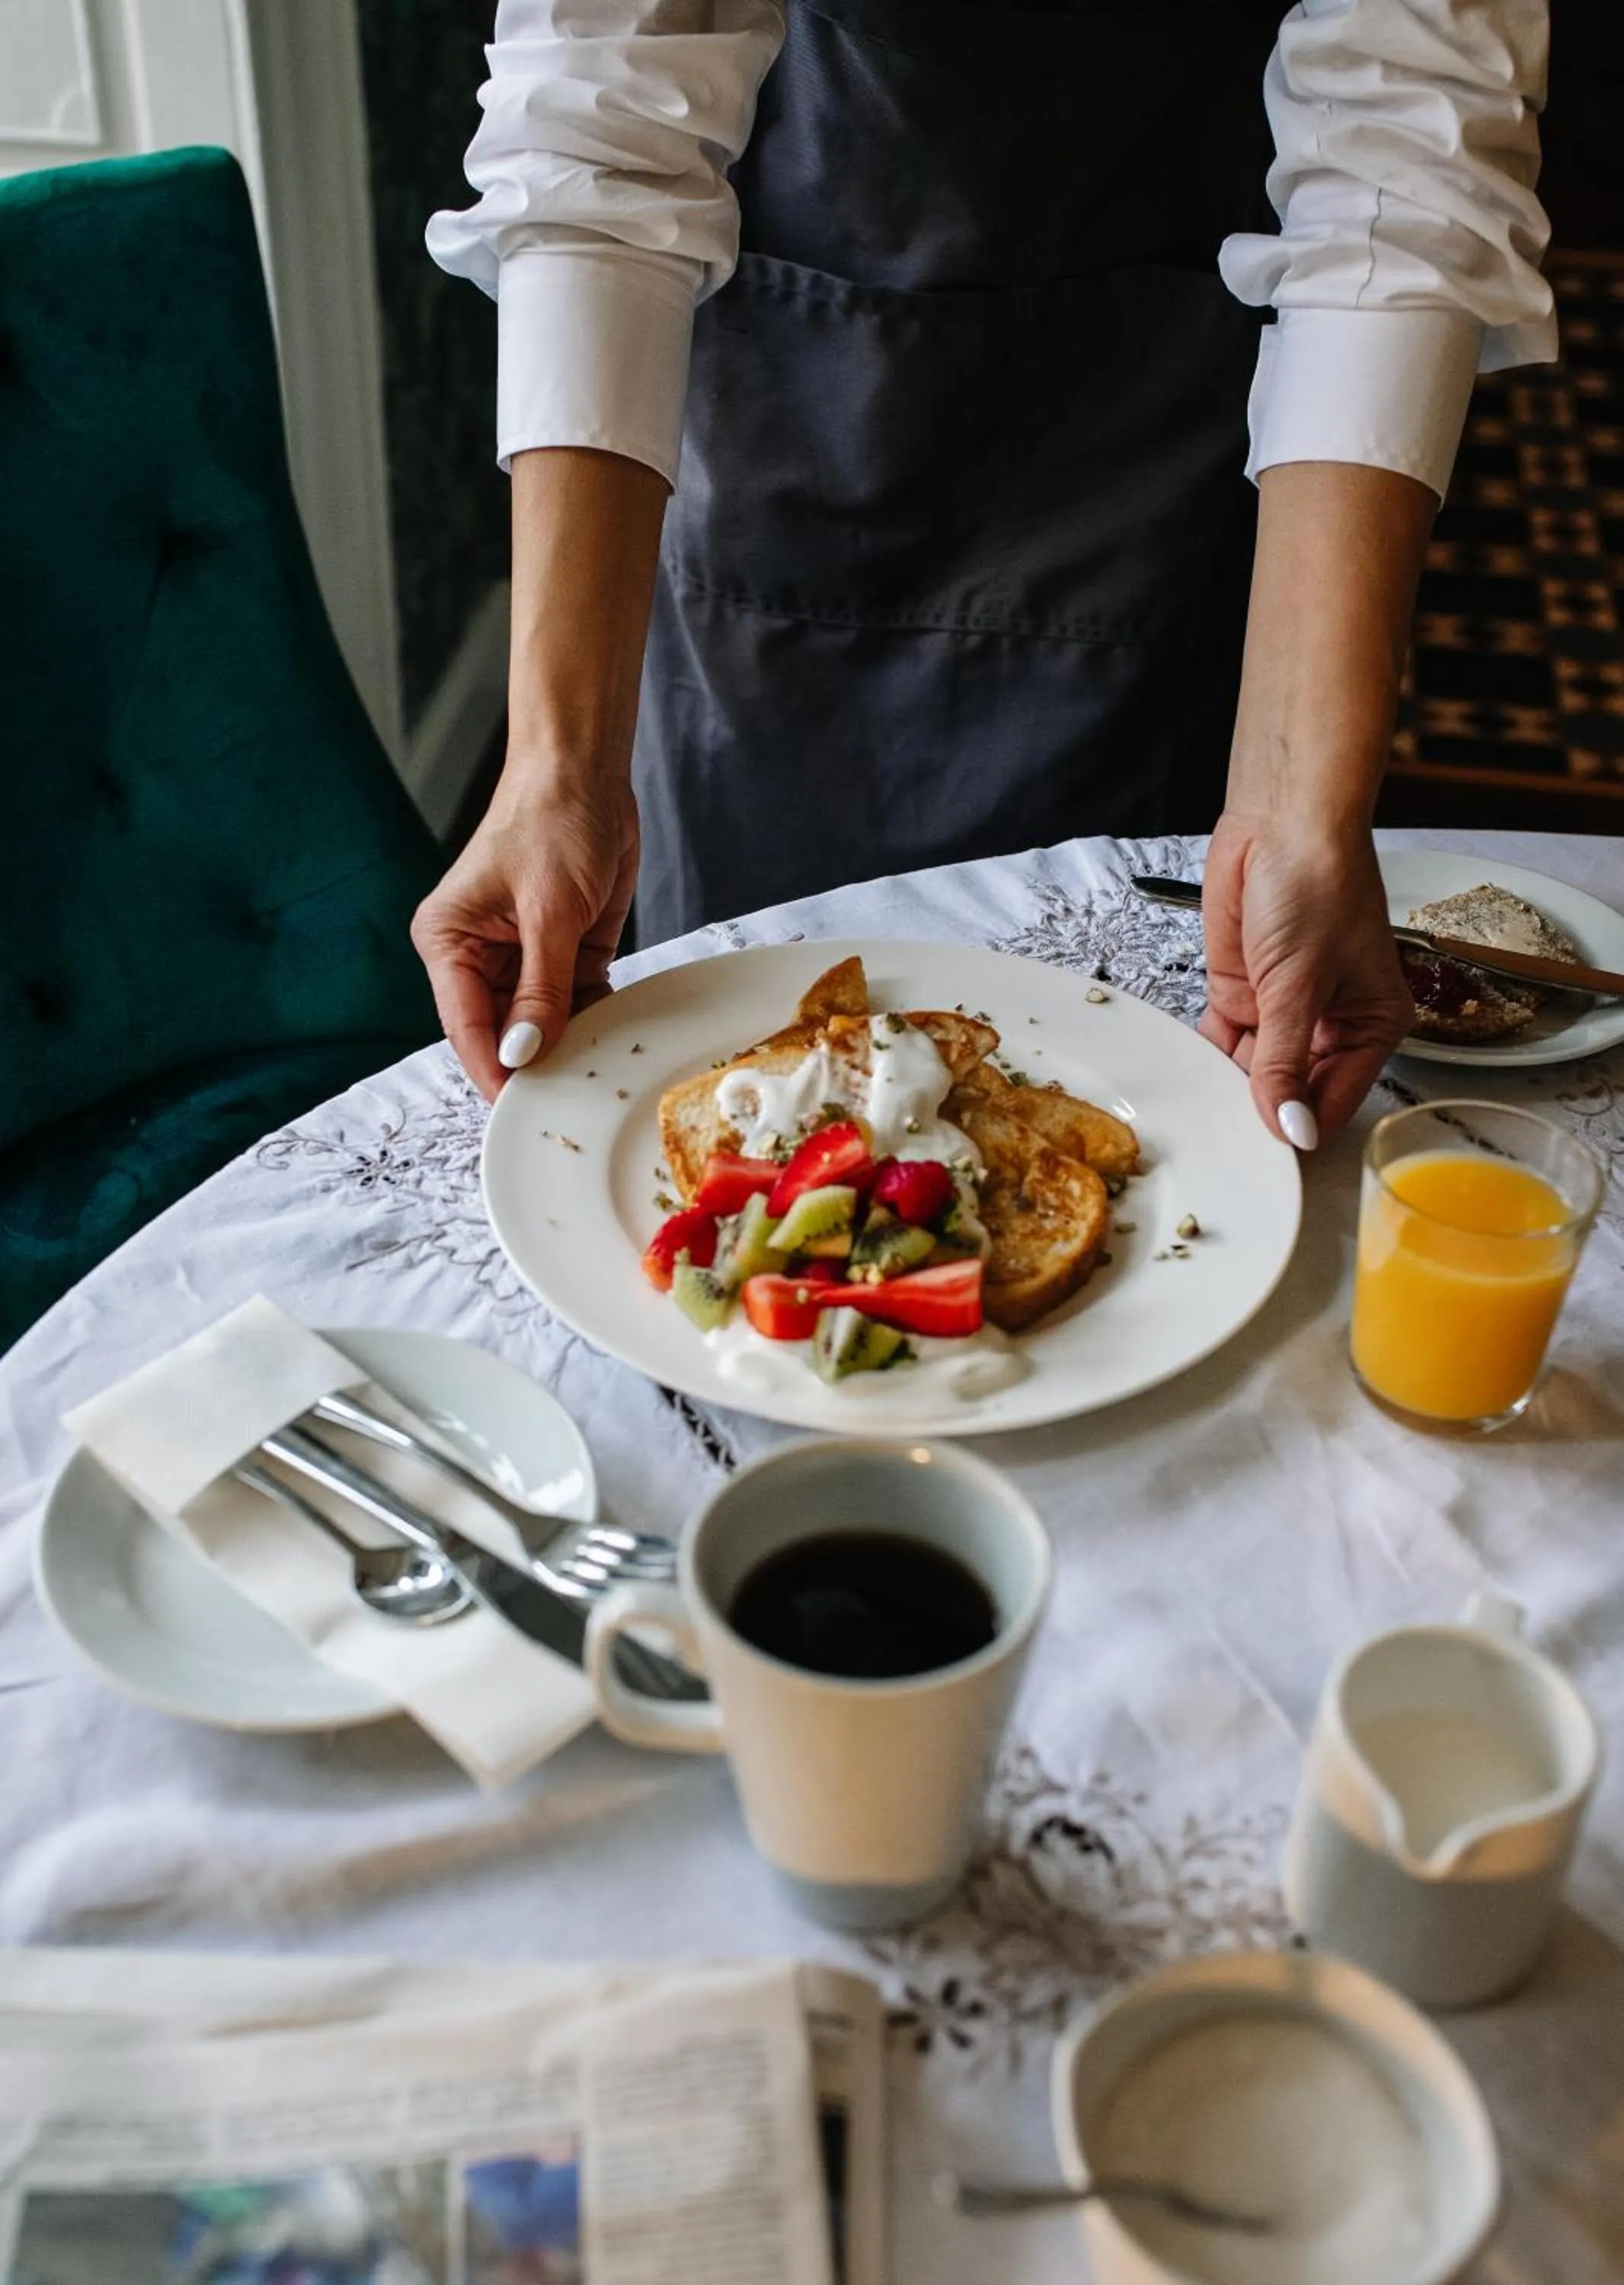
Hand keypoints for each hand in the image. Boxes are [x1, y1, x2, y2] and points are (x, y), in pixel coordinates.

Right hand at [411, 768, 639, 1101]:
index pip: (465, 1026)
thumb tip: (523, 1053)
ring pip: (539, 1026)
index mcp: (449, 940)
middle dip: (533, 1064)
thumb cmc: (551, 818)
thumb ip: (539, 989)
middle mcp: (477, 956)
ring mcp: (520, 958)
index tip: (519, 1111)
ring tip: (597, 1072)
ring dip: (568, 1046)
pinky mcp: (561, 955)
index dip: (493, 1071)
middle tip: (569, 1101)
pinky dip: (593, 1021)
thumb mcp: (549, 911)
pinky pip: (574, 1004)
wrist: (587, 773)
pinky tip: (614, 1036)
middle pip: (500, 1034)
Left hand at [1199, 812, 1412, 1147]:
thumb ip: (1285, 1062)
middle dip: (1262, 1112)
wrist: (1280, 819)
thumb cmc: (1316, 886)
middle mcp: (1330, 1024)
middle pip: (1293, 1093)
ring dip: (1229, 1088)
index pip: (1335, 1101)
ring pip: (1254, 1071)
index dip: (1301, 1129)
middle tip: (1223, 1144)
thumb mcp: (1298, 985)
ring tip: (1201, 1117)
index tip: (1264, 1157)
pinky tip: (1190, 1077)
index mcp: (1371, 1024)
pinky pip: (1225, 1041)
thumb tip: (1291, 1130)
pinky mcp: (1243, 991)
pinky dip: (1208, 1057)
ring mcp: (1282, 1009)